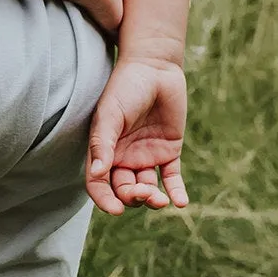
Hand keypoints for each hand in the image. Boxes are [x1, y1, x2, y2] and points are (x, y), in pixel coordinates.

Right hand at [87, 55, 188, 215]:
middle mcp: (123, 157)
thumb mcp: (110, 113)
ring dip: (153, 198)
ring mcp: (147, 156)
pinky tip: (180, 202)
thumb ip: (102, 143)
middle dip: (133, 197)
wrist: (155, 66)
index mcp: (104, 150)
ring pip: (148, 187)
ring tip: (160, 199)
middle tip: (144, 193)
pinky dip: (176, 192)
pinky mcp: (169, 151)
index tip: (116, 209)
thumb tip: (97, 174)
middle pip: (125, 189)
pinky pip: (172, 178)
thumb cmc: (125, 86)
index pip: (99, 183)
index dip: (104, 199)